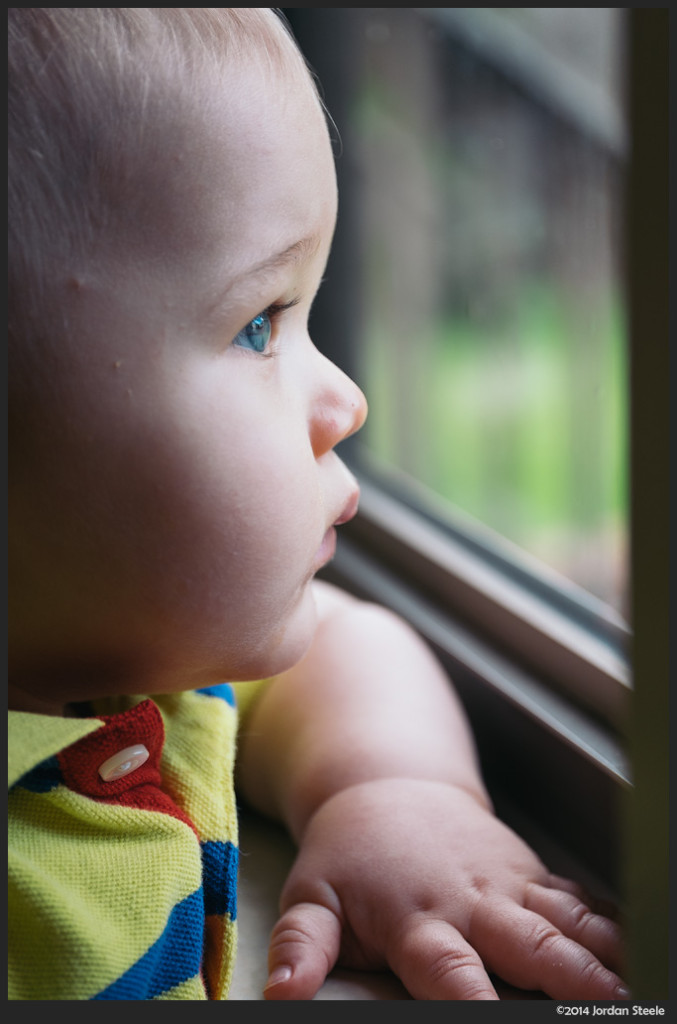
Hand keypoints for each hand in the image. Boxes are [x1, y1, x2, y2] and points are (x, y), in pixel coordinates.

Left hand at [263, 778, 627, 999]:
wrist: (389, 785)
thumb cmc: (349, 853)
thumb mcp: (313, 895)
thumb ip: (302, 947)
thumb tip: (282, 997)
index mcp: (418, 918)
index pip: (449, 972)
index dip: (473, 1001)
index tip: (490, 1019)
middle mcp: (472, 902)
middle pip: (528, 945)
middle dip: (570, 978)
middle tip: (609, 1003)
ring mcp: (507, 884)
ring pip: (564, 921)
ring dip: (602, 952)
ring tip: (636, 981)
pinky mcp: (529, 872)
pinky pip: (576, 898)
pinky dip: (608, 921)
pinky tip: (637, 943)